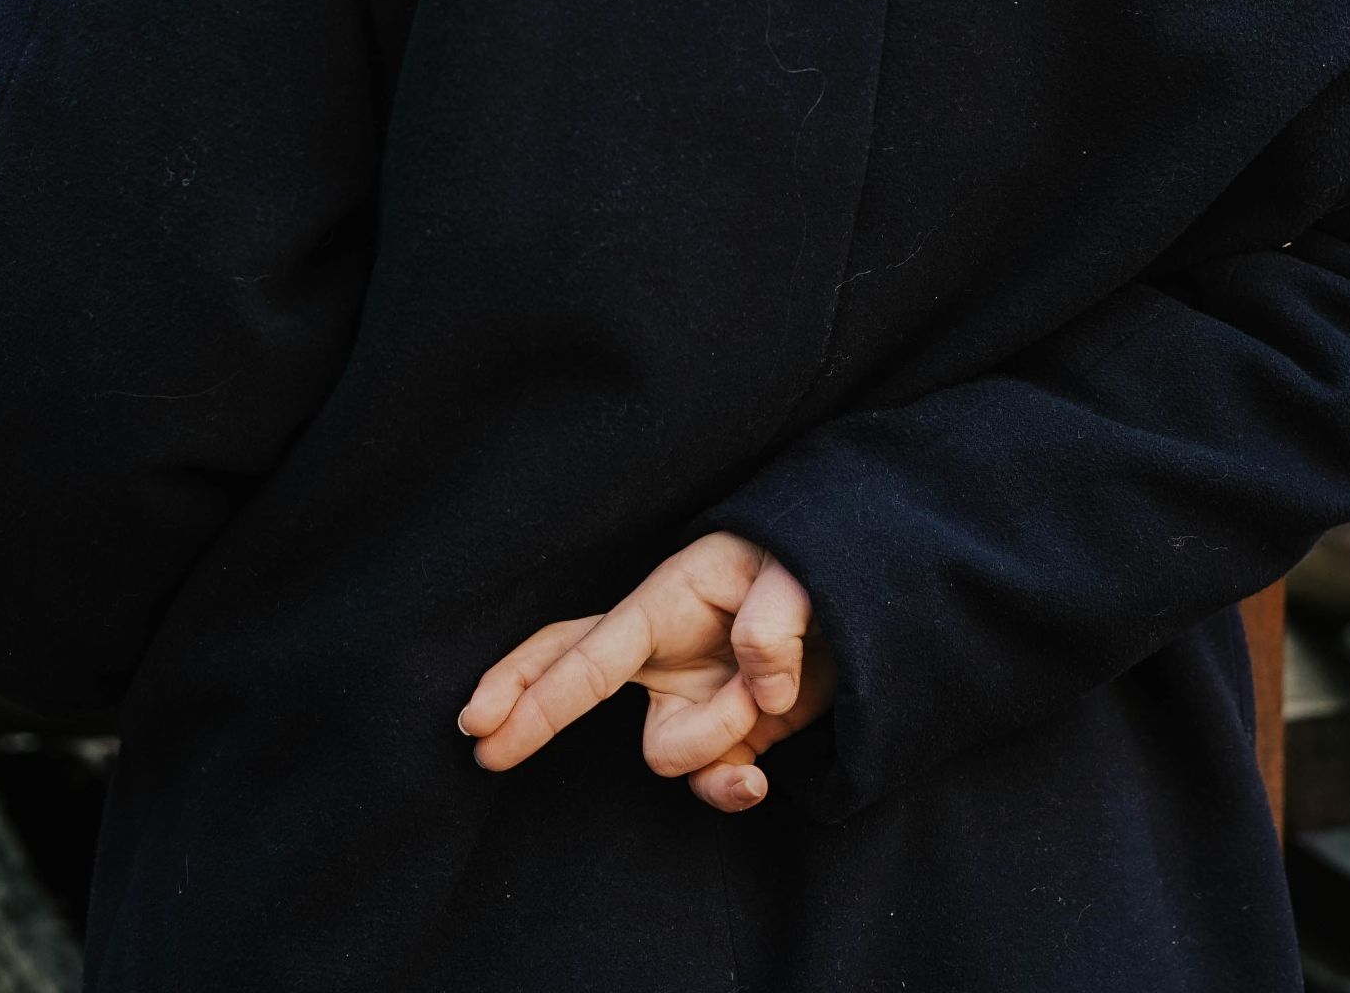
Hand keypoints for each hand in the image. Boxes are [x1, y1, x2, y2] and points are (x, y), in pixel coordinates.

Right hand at [457, 531, 836, 811]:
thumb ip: (776, 618)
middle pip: (568, 676)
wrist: (868, 599)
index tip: (481, 728)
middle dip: (526, 710)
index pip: (587, 654)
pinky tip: (759, 781)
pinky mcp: (729, 735)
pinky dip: (732, 787)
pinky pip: (709, 781)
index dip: (533, 693)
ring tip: (775, 691)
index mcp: (666, 602)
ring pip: (666, 753)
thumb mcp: (802, 571)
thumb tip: (759, 686)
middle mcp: (665, 653)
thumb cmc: (814, 563)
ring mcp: (692, 697)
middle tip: (483, 746)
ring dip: (723, 738)